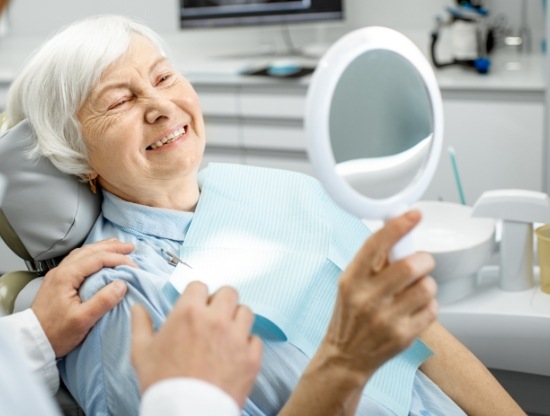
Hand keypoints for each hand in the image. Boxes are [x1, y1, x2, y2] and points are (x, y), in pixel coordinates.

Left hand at [32, 238, 135, 356]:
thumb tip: (122, 284)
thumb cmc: (56, 333)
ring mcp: (58, 275)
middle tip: (130, 248)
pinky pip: (78, 260)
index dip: (118, 259)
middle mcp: (61, 271)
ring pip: (82, 253)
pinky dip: (92, 254)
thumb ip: (103, 301)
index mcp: (66, 276)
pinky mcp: (58, 281)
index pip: (97, 259)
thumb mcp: (83, 320)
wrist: (32, 343)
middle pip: (90, 251)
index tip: (134, 266)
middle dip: (112, 247)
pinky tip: (97, 257)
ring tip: (117, 246)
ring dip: (102, 248)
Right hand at [131, 281, 262, 408]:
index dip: (196, 296)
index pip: (200, 286)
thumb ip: (140, 324)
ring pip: (246, 312)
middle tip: (214, 317)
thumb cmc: (162, 383)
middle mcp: (216, 319)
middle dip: (221, 302)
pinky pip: (256, 339)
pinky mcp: (251, 357)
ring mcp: (237, 337)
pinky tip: (236, 354)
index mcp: (189, 313)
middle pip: (229, 293)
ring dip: (236, 319)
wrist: (185, 413)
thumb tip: (137, 307)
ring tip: (227, 334)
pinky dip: (247, 344)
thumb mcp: (142, 352)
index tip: (195, 306)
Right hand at [322, 210, 437, 382]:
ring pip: (426, 286)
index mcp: (352, 279)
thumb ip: (372, 261)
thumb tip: (396, 230)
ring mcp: (386, 318)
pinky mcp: (403, 336)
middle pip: (411, 265)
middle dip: (423, 259)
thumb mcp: (350, 283)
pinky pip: (432, 309)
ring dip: (427, 283)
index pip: (376, 245)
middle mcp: (367, 298)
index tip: (414, 214)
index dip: (398, 226)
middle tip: (421, 262)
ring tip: (416, 289)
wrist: (345, 356)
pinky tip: (415, 308)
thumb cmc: (350, 315)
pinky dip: (429, 305)